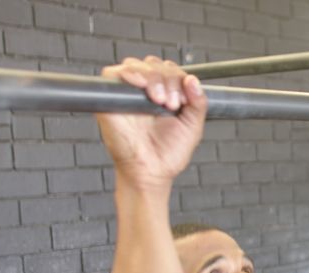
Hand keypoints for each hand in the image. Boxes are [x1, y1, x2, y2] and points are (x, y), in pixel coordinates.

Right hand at [96, 56, 207, 191]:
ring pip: (136, 65)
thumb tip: (193, 80)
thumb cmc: (168, 153)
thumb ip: (198, 103)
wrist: (151, 172)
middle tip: (171, 104)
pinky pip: (112, 73)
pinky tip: (141, 86)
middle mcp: (145, 91)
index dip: (179, 79)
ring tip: (159, 101)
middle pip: (154, 64)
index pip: (170, 70)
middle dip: (168, 78)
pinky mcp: (110, 99)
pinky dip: (127, 73)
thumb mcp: (193, 126)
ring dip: (152, 77)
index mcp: (165, 94)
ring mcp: (127, 94)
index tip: (183, 101)